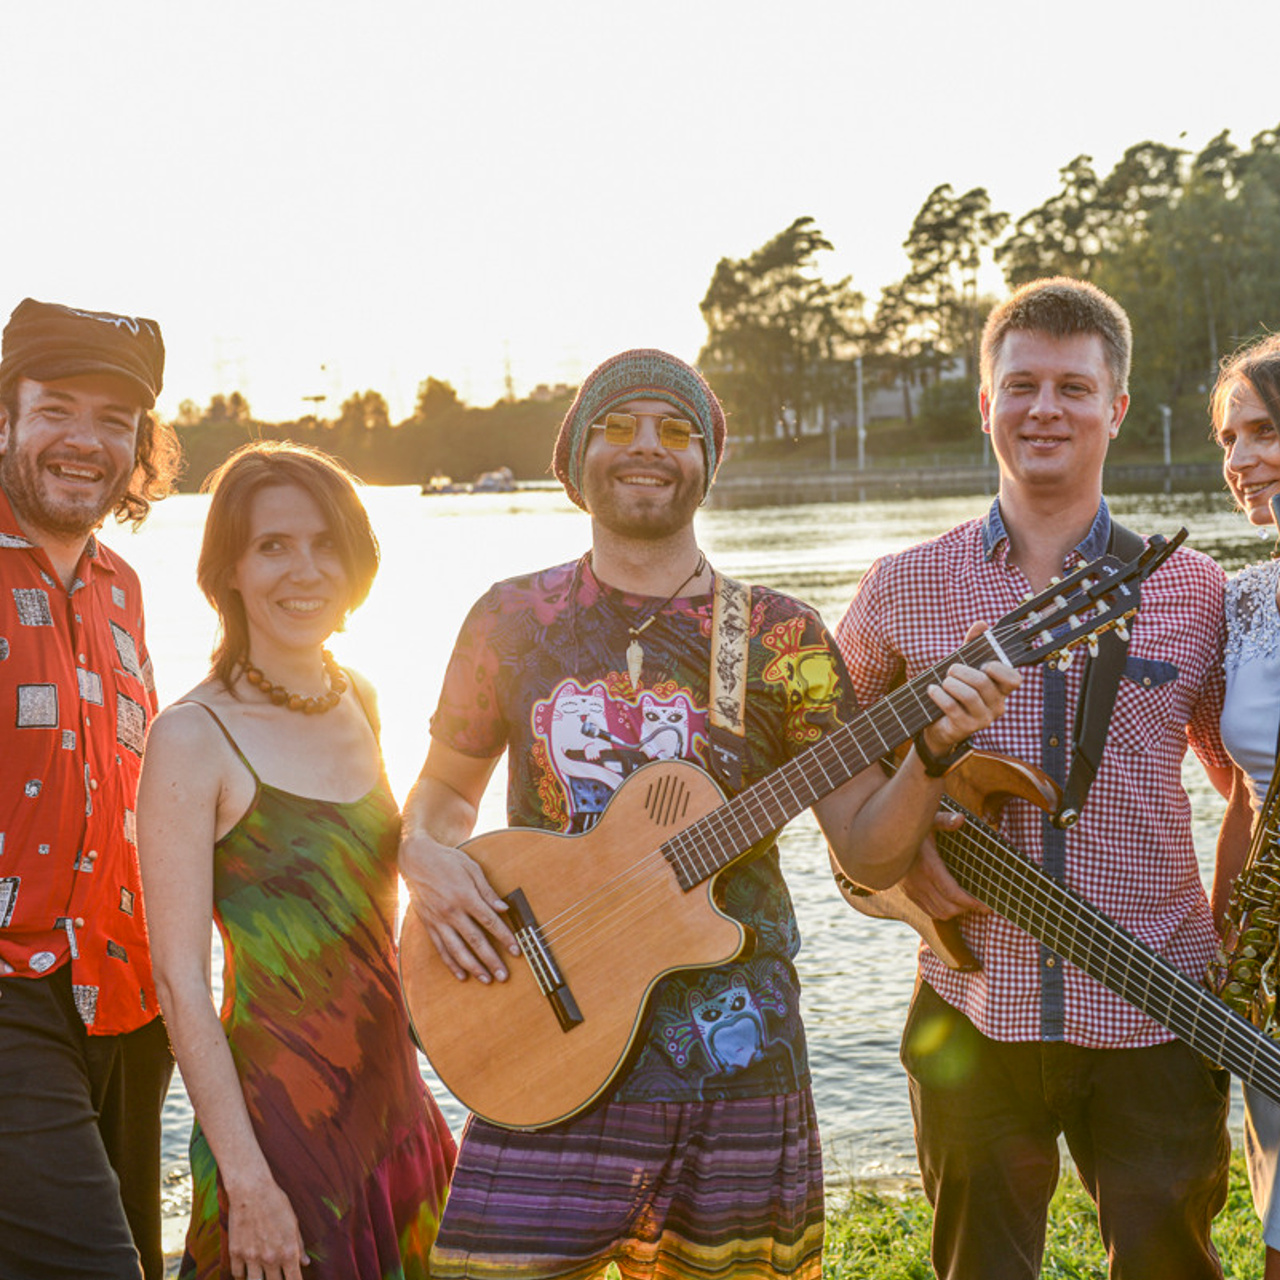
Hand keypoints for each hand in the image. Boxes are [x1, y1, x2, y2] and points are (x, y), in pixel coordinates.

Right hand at [227, 1175, 308, 1279]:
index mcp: (288, 1251)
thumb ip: (299, 1245)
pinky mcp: (236, 1253)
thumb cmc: (276, 1203)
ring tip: (262, 1274)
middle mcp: (271, 1258)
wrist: (252, 1190)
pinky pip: (238, 1274)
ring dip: (259, 1279)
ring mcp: (252, 1257)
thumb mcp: (293, 1222)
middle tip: (277, 1275)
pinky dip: (242, 1274)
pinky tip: (246, 1270)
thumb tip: (305, 1263)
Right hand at [400, 830, 517, 982]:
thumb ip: (487, 891)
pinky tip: (461, 975)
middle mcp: (451, 911)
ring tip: (486, 979)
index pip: (490, 922)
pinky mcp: (428, 925)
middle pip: (475, 940)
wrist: (416, 859)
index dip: (505, 938)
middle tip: (503, 976)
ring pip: (457, 949)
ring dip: (473, 967)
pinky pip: (440, 948)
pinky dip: (451, 963)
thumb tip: (503, 908)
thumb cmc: (447, 861)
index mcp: (465, 896)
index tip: (516, 950)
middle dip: (491, 959)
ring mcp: (438, 920)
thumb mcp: (471, 868)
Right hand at [895, 825, 988, 919]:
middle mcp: (919, 882)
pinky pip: (929, 911)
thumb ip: (944, 820)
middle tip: (981, 903)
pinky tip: (952, 902)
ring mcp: (912, 890)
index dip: (971, 902)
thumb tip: (961, 818)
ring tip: (968, 903)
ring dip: (956, 911)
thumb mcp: (926, 820)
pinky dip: (943, 911)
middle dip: (968, 908)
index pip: (953, 894)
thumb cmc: (909, 828)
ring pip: (939, 913)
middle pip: (949, 908)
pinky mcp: (908, 893)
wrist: (883, 839)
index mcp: (927, 866)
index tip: (985, 903)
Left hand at [919, 621, 1020, 758]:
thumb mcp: (964, 667)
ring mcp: (983, 719)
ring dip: (950, 683)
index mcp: (1001, 690)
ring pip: (968, 695)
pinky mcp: (965, 728)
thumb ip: (973, 645)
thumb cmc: (955, 691)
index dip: (1000, 669)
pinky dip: (939, 695)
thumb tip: (981, 623)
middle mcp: (997, 706)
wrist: (939, 723)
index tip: (983, 664)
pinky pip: (952, 707)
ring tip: (943, 682)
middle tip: (950, 670)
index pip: (1014, 679)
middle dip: (960, 671)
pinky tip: (932, 690)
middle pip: (983, 682)